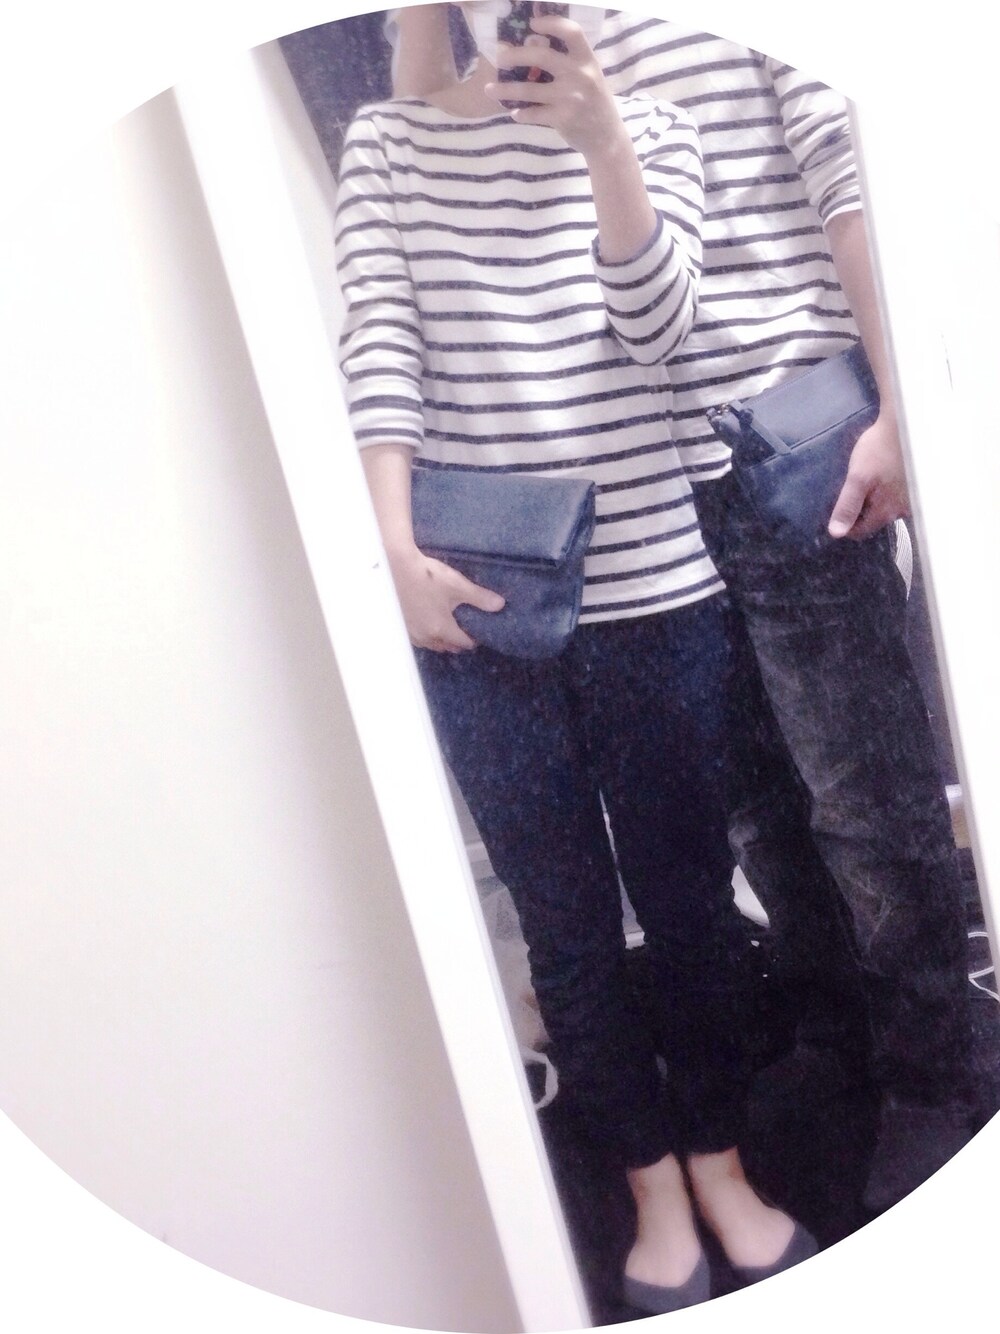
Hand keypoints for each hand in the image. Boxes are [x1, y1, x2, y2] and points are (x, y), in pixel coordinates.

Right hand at [387, 546, 504, 651]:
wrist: (396, 567)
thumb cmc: (428, 575)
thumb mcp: (458, 586)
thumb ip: (480, 598)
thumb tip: (500, 605)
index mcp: (441, 629)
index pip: (462, 643)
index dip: (472, 640)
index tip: (478, 635)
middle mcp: (426, 636)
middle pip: (446, 647)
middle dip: (457, 643)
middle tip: (465, 634)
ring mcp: (411, 632)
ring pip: (430, 645)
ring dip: (441, 642)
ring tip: (448, 633)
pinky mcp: (401, 625)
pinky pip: (418, 639)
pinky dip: (426, 637)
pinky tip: (427, 627)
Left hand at [486, 15, 624, 158]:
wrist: (606, 138)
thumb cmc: (593, 102)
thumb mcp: (589, 75)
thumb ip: (568, 61)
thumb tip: (532, 43)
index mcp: (587, 59)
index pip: (571, 32)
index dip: (551, 23)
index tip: (532, 23)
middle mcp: (579, 75)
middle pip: (541, 56)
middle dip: (515, 55)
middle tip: (499, 57)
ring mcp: (570, 97)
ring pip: (529, 89)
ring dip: (505, 89)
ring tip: (489, 89)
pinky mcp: (562, 118)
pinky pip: (533, 113)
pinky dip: (521, 113)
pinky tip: (514, 113)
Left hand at [827, 411, 910, 539]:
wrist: (906, 424)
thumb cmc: (880, 450)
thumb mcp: (857, 477)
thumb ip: (848, 506)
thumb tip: (836, 533)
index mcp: (888, 511)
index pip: (861, 531)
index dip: (846, 523)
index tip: (838, 507)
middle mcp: (905, 511)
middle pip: (876, 519)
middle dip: (862, 509)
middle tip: (854, 488)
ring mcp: (914, 499)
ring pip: (888, 507)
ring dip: (877, 498)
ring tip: (870, 480)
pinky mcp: (919, 486)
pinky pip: (899, 495)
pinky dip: (889, 489)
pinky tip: (883, 475)